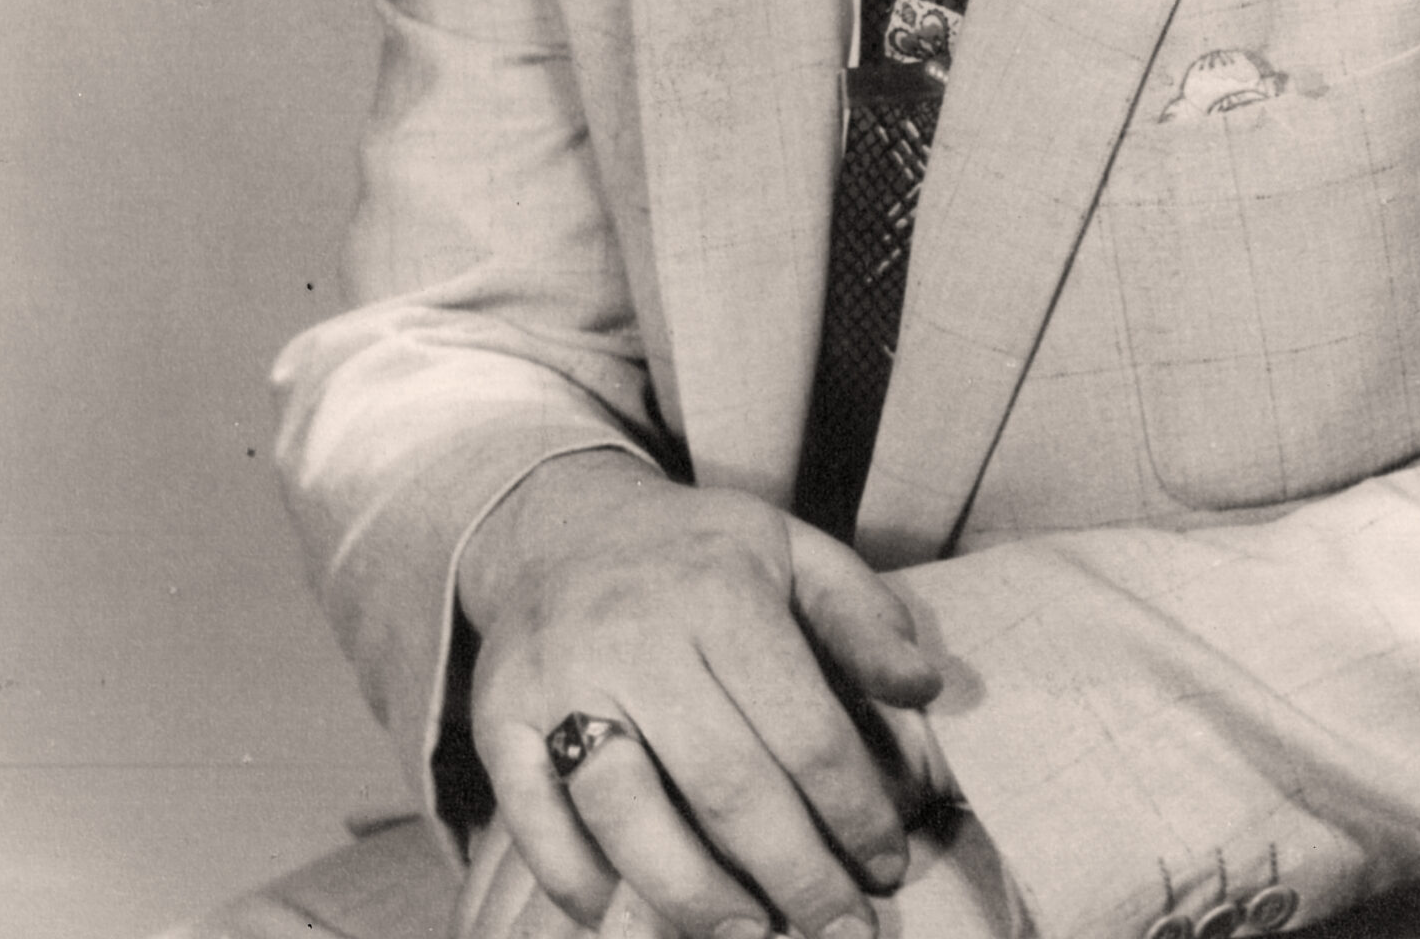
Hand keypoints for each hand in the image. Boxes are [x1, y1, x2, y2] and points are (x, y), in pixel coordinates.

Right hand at [457, 451, 944, 938]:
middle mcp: (635, 632)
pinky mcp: (494, 713)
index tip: (887, 866)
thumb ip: (862, 617)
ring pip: (626, 814)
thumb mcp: (792, 549)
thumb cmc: (698, 555)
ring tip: (749, 937)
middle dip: (793, 876)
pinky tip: (623, 916)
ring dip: (694, 898)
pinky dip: (577, 881)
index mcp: (721, 589)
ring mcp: (557, 676)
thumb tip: (925, 688)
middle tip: (839, 932)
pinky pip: (533, 819)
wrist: (562, 521)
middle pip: (724, 785)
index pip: (802, 727)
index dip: (854, 811)